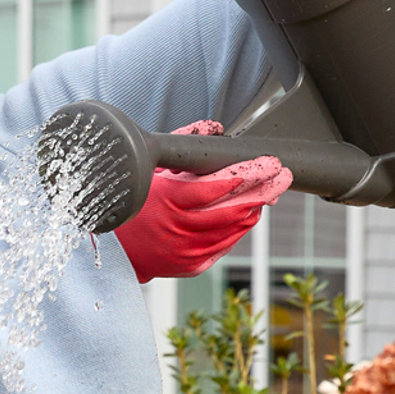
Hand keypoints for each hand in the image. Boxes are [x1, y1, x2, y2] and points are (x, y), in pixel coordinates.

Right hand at [114, 123, 291, 281]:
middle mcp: (180, 228)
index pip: (218, 187)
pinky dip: (239, 228)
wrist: (112, 248)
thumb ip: (182, 145)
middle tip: (283, 176)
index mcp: (169, 200)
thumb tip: (214, 128)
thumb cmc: (130, 203)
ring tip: (269, 193)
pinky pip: (225, 245)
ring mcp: (187, 250)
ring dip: (255, 209)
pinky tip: (248, 215)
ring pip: (234, 229)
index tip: (268, 163)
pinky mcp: (191, 266)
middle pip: (235, 209)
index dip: (248, 175)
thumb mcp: (150, 169)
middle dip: (264, 190)